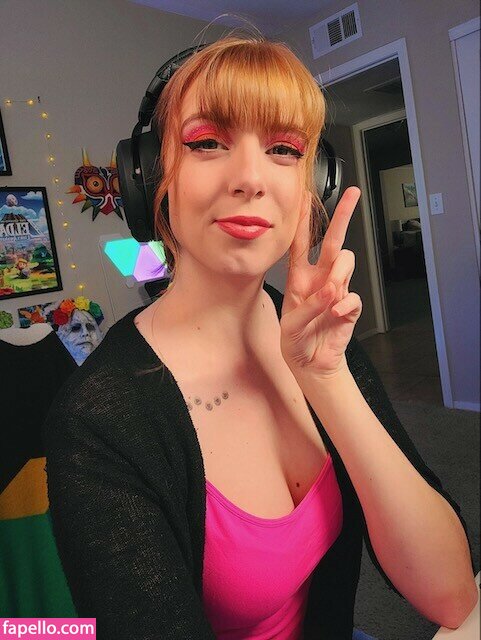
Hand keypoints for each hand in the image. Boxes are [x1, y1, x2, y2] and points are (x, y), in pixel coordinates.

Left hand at [280, 186, 361, 379]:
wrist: (312, 364)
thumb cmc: (296, 341)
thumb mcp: (291, 324)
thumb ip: (309, 306)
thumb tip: (331, 290)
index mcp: (299, 278)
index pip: (301, 243)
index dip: (303, 220)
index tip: (306, 196)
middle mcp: (319, 279)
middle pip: (334, 240)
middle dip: (343, 215)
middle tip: (353, 194)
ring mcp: (336, 290)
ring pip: (346, 263)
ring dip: (338, 275)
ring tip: (328, 297)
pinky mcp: (349, 306)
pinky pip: (354, 296)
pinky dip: (344, 306)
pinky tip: (335, 317)